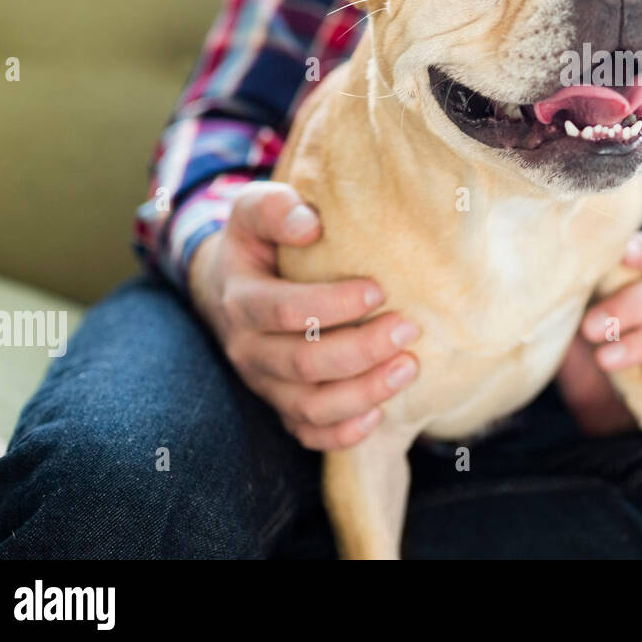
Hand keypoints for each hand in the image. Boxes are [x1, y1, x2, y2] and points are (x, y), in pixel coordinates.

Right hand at [188, 181, 420, 449]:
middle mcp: (249, 348)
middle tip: (408, 328)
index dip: (331, 305)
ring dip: (362, 392)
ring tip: (408, 368)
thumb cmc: (260, 242)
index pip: (284, 310)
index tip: (377, 290)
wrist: (233, 284)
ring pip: (309, 406)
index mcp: (242, 299)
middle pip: (302, 363)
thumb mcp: (254, 209)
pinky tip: (380, 416)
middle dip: (360, 350)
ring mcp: (264, 383)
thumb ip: (275, 207)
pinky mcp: (282, 405)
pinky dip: (343, 433)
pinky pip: (307, 433)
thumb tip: (310, 223)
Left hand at [555, 232, 641, 436]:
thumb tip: (549, 272)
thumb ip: (565, 296)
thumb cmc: (571, 351)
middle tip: (589, 328)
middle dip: (627, 308)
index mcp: (629, 284)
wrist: (584, 407)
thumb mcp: (560, 320)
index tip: (625, 257)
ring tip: (605, 360)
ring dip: (641, 344)